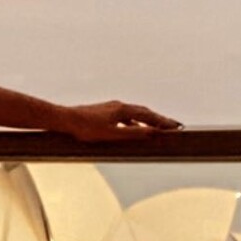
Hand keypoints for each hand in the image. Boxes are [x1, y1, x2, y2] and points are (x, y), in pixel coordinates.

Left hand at [56, 100, 181, 141]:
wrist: (65, 120)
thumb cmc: (85, 128)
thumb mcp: (112, 134)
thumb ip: (132, 134)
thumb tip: (151, 133)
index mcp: (122, 109)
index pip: (148, 116)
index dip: (162, 122)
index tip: (176, 127)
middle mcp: (118, 106)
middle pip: (144, 112)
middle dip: (159, 120)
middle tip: (173, 126)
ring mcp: (111, 108)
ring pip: (134, 114)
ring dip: (147, 121)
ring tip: (158, 129)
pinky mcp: (104, 113)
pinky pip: (125, 118)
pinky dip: (134, 124)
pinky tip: (134, 130)